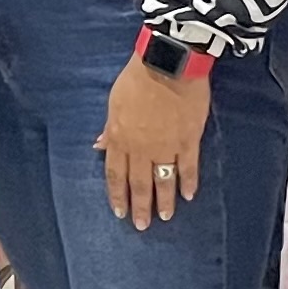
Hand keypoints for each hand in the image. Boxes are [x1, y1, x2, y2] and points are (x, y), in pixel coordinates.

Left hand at [96, 55, 210, 228]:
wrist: (167, 63)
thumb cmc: (137, 78)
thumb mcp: (115, 102)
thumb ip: (109, 128)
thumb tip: (99, 146)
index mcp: (120, 138)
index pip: (115, 174)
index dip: (117, 194)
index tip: (119, 211)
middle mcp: (140, 148)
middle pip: (138, 183)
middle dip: (139, 206)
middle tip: (141, 225)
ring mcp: (166, 146)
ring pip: (163, 180)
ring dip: (163, 200)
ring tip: (165, 217)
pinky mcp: (188, 140)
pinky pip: (188, 167)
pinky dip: (188, 182)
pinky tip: (188, 196)